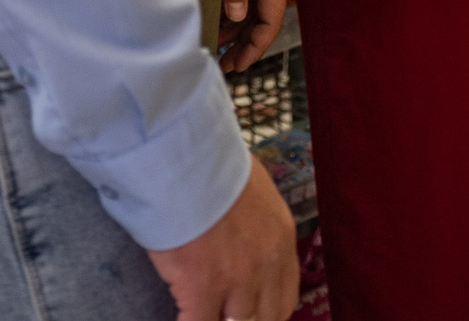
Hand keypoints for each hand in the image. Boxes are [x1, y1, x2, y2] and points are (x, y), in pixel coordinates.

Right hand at [146, 163, 298, 320]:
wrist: (188, 163)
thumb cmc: (215, 165)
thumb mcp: (254, 191)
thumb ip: (256, 222)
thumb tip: (243, 233)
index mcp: (282, 239)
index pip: (286, 296)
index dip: (269, 312)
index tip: (254, 314)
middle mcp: (266, 264)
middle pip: (266, 316)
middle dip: (248, 320)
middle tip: (228, 315)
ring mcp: (236, 279)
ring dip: (219, 318)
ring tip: (206, 311)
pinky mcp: (201, 287)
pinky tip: (183, 314)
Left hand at [217, 0, 288, 73]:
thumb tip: (237, 18)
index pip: (271, 19)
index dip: (255, 46)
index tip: (237, 66)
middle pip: (265, 17)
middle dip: (246, 43)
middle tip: (223, 64)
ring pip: (256, 6)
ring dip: (239, 28)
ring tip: (218, 47)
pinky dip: (236, 8)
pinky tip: (220, 18)